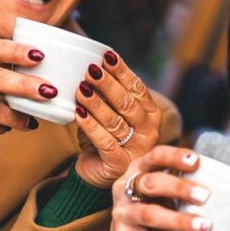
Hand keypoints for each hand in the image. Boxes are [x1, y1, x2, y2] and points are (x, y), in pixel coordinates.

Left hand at [74, 51, 161, 188]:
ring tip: (81, 88)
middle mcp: (148, 132)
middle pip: (127, 103)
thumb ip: (108, 95)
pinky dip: (90, 126)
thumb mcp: (111, 113)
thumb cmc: (106, 137)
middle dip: (108, 84)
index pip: (137, 88)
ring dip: (96, 103)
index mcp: (151, 114)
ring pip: (115, 122)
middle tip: (91, 70)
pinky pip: (105, 142)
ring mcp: (136, 150)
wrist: (98, 174)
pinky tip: (79, 113)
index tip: (106, 56)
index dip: (122, 71)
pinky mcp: (119, 165)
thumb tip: (92, 65)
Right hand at [103, 145, 208, 230]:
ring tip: (205, 226)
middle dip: (179, 187)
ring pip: (151, 215)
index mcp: (137, 170)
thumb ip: (178, 186)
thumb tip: (223, 185)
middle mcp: (124, 189)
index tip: (196, 161)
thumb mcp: (160, 194)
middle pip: (151, 183)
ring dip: (180, 221)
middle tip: (205, 196)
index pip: (154, 157)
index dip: (174, 157)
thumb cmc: (150, 211)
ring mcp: (122, 214)